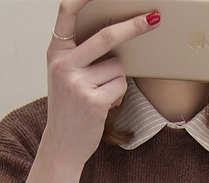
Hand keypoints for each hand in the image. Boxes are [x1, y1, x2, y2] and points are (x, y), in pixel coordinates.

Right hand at [43, 0, 160, 166]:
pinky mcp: (93, 101)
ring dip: (117, 80)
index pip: (66, 12)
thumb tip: (117, 32)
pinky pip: (120, 86)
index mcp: (55, 53)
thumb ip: (80, 53)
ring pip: (118, 66)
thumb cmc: (69, 108)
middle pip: (107, 36)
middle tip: (153, 18)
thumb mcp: (65, 75)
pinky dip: (119, 95)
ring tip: (101, 95)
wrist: (62, 144)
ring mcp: (77, 83)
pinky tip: (105, 106)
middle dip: (134, 26)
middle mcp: (63, 65)